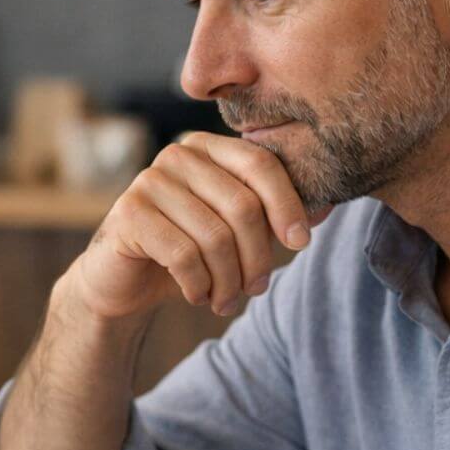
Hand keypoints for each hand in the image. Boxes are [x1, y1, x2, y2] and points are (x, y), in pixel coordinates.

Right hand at [68, 132, 320, 321]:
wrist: (123, 282)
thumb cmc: (186, 252)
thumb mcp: (235, 234)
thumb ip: (274, 216)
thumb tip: (326, 207)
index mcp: (208, 148)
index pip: (261, 164)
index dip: (287, 205)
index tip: (300, 243)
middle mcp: (177, 155)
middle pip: (242, 205)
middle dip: (257, 257)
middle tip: (256, 288)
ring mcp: (149, 181)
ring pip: (215, 237)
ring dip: (229, 281)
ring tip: (226, 301)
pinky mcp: (128, 213)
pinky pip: (184, 255)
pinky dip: (198, 285)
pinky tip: (197, 296)